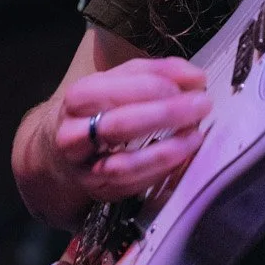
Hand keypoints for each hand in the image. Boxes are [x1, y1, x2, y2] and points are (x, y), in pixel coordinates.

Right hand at [48, 56, 209, 204]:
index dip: (160, 84)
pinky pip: (133, 184)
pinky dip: (161, 171)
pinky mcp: (100, 191)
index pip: (120, 86)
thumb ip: (155, 74)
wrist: (62, 150)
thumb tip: (195, 77)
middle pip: (121, 124)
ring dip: (166, 150)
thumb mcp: (117, 82)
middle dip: (166, 114)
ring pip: (124, 163)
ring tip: (195, 135)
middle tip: (202, 106)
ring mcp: (86, 167)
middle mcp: (75, 133)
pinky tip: (181, 157)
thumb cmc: (98, 110)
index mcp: (79, 97)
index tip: (194, 83)